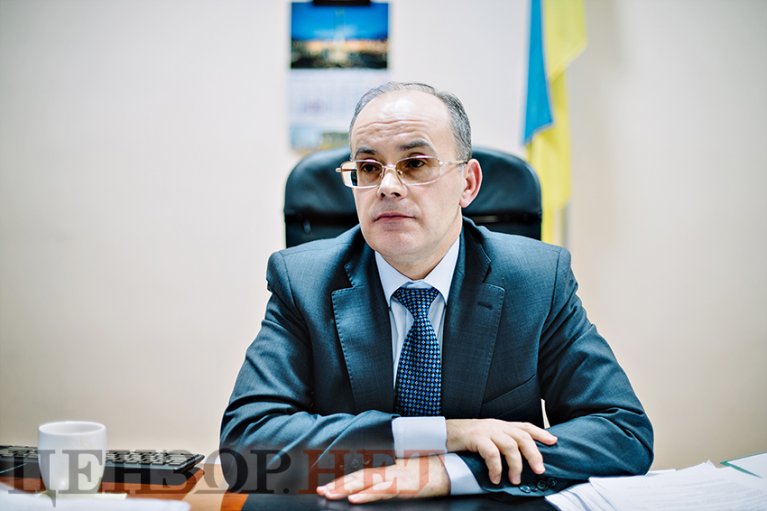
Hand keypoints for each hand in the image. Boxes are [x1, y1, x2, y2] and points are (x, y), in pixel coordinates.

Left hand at [316, 455, 448, 503]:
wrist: (450, 467)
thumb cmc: (432, 471)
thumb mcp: (408, 474)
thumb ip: (392, 478)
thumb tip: (378, 485)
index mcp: (389, 469)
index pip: (361, 474)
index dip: (343, 480)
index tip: (327, 486)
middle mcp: (389, 471)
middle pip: (358, 477)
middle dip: (338, 485)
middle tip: (321, 491)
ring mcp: (396, 477)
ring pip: (366, 483)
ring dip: (346, 489)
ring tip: (330, 494)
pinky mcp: (405, 486)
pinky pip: (382, 491)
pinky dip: (367, 494)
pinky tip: (356, 498)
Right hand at [446, 419, 556, 485]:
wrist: (443, 433)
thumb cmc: (466, 438)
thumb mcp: (487, 436)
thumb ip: (501, 442)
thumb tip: (518, 458)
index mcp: (500, 425)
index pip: (525, 426)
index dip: (540, 433)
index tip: (554, 441)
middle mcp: (496, 425)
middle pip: (522, 437)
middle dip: (534, 454)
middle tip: (539, 470)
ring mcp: (486, 430)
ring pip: (510, 446)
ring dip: (516, 466)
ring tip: (515, 480)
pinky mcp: (476, 437)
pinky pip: (492, 454)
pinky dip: (496, 468)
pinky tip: (495, 478)